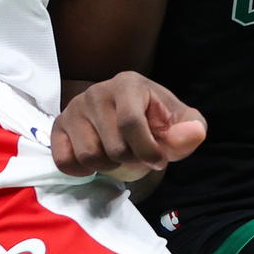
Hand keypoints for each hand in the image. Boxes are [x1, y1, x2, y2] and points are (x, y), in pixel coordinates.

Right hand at [51, 72, 206, 180]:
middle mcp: (97, 92)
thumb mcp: (179, 122)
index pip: (131, 123)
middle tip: (136, 155)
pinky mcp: (58, 126)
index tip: (159, 161)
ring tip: (116, 156)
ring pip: (88, 155)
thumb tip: (194, 134)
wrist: (126, 116)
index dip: (148, 150)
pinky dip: (81, 170)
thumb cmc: (155, 118)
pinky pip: (64, 161)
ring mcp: (74, 108)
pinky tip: (95, 161)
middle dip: (130, 160)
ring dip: (107, 166)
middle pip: (113, 146)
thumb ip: (191, 129)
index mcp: (128, 83)